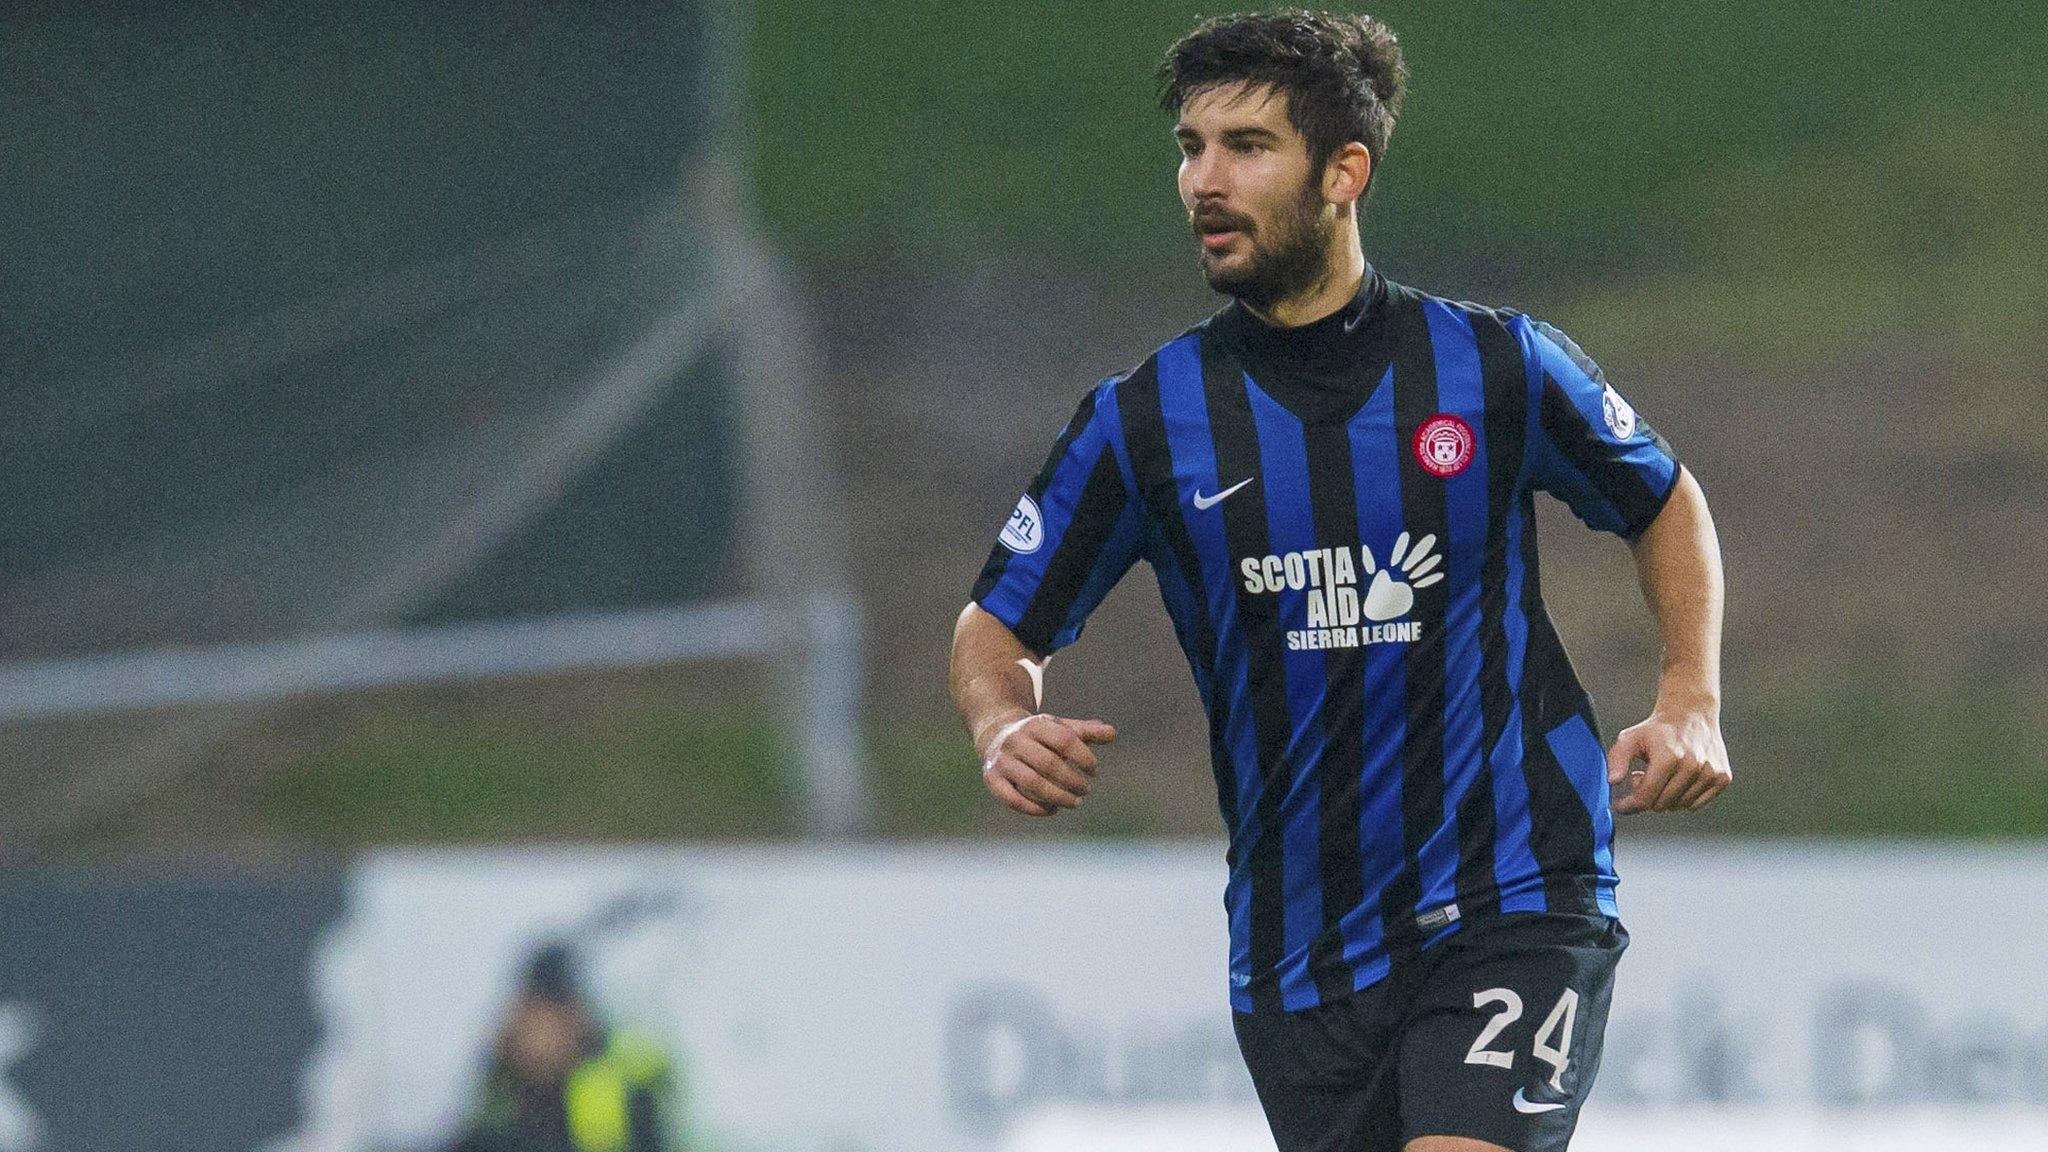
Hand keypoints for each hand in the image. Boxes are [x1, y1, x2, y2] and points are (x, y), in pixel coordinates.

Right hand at [978, 712, 1116, 816]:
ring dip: (1058, 797)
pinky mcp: (992, 779)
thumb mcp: (1061, 728)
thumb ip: (1087, 732)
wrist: (996, 735)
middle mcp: (1015, 741)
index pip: (1064, 740)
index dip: (1083, 757)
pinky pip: (1013, 799)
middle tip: (1086, 790)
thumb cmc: (1039, 736)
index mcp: (1035, 725)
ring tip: (1075, 802)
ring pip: (1032, 783)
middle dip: (1072, 781)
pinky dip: (1035, 808)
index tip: (1094, 772)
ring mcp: (1002, 761)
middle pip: (1048, 763)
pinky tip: (1052, 810)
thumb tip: (1112, 734)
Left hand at [1607, 706, 1729, 813]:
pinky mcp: (1723, 778)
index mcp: (1669, 758)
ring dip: (1665, 796)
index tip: (1619, 805)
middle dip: (1647, 796)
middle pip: (1661, 805)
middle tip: (1643, 777)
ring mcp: (1711, 773)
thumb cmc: (1657, 729)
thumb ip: (1617, 759)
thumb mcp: (1629, 738)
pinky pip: (1696, 804)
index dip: (1629, 805)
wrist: (1691, 713)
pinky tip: (1677, 779)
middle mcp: (1693, 766)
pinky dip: (1683, 797)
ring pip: (1679, 806)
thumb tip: (1612, 782)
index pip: (1646, 798)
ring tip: (1661, 775)